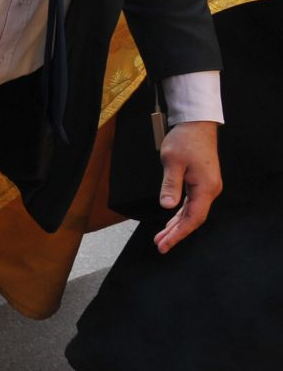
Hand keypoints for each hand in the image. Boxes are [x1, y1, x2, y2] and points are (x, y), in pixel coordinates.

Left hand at [152, 120, 221, 254]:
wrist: (196, 125)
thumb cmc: (185, 141)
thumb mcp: (172, 162)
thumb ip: (170, 185)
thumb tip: (167, 206)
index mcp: (205, 188)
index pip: (193, 218)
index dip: (178, 233)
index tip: (165, 244)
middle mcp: (210, 190)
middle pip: (193, 219)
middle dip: (176, 233)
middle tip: (160, 246)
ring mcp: (207, 186)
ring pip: (193, 212)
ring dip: (177, 225)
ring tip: (162, 237)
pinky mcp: (202, 182)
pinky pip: (192, 204)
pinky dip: (181, 214)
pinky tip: (172, 221)